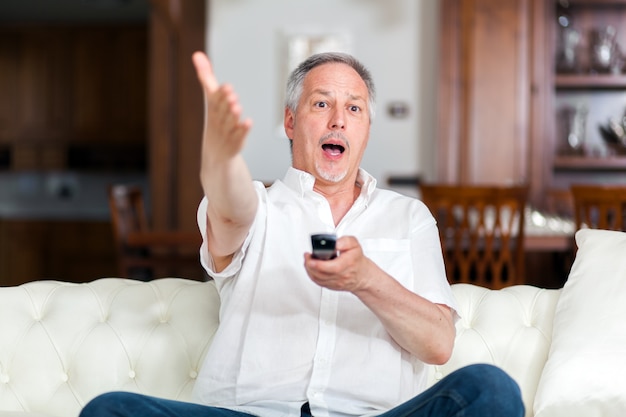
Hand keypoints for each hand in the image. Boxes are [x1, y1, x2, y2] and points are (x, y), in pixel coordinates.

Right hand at [192, 51, 251, 169]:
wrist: (216, 152)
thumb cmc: (215, 119)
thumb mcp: (211, 98)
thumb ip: (206, 77)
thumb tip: (197, 54)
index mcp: (213, 109)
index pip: (215, 101)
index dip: (220, 94)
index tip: (226, 86)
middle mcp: (219, 120)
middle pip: (222, 111)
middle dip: (226, 103)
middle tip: (232, 94)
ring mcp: (227, 132)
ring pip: (230, 123)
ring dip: (233, 115)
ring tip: (237, 106)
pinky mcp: (236, 141)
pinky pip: (239, 136)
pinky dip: (243, 130)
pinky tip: (248, 122)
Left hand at [304, 236, 372, 291]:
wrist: (362, 275)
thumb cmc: (356, 260)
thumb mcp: (354, 245)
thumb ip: (345, 241)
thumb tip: (335, 243)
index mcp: (348, 263)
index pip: (333, 267)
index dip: (319, 263)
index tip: (311, 257)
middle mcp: (342, 275)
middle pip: (322, 274)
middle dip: (310, 265)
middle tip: (307, 256)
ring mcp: (336, 282)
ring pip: (318, 279)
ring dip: (309, 269)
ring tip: (308, 260)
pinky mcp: (331, 286)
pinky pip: (318, 282)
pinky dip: (312, 275)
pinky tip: (311, 268)